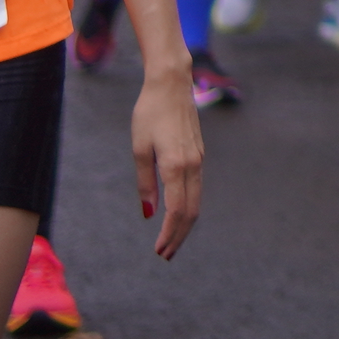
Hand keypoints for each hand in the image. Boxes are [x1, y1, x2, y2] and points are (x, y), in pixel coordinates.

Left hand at [130, 66, 204, 257]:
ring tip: (171, 239)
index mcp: (176, 165)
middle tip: (166, 254)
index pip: (177, 210)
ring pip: (197, 200)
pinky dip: (189, 207)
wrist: (172, 84)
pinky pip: (197, 187)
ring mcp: (199, 159)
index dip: (169, 233)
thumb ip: (145, 182)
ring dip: (185, 223)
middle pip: (191, 211)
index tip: (159, 249)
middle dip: (179, 235)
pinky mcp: (198, 154)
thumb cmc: (149, 113)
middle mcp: (192, 165)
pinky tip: (178, 213)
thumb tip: (148, 212)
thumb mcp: (139, 148)